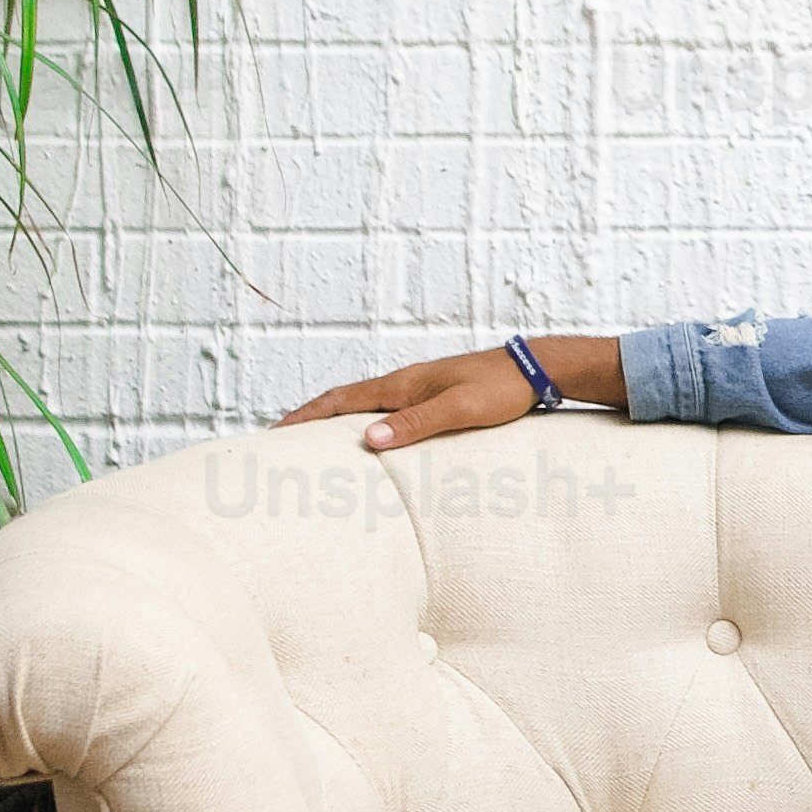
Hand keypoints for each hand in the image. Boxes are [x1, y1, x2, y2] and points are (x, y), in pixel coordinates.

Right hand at [282, 335, 625, 451]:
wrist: (536, 369)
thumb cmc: (502, 388)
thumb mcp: (460, 409)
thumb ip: (416, 423)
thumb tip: (369, 440)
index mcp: (403, 384)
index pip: (341, 399)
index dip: (306, 416)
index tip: (275, 432)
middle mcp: (405, 383)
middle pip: (345, 401)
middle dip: (310, 419)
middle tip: (281, 440)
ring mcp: (418, 388)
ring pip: (364, 405)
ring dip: (335, 421)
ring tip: (315, 443)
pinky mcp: (434, 396)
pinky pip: (387, 410)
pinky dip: (365, 423)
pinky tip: (371, 439)